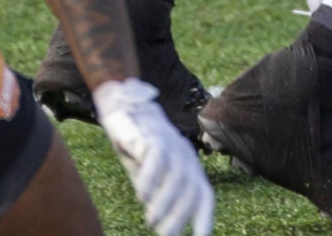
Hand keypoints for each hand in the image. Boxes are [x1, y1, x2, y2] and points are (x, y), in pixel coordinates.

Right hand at [92, 79, 213, 235]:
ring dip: (165, 201)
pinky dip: (151, 178)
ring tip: (152, 221)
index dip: (204, 218)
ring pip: (176, 175)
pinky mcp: (153, 134)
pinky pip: (157, 157)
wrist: (126, 108)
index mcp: (189, 168)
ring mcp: (172, 144)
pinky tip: (141, 195)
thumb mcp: (151, 178)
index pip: (204, 195)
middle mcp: (185, 156)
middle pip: (191, 188)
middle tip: (167, 235)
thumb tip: (164, 230)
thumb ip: (158, 199)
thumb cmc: (141, 150)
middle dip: (180, 215)